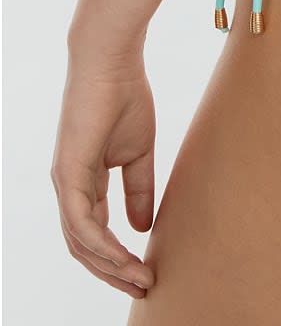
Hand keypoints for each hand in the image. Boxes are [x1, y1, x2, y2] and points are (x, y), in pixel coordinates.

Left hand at [50, 46, 156, 298]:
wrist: (112, 61)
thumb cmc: (125, 97)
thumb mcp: (138, 151)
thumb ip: (138, 189)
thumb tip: (142, 228)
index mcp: (83, 182)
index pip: (95, 232)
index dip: (118, 256)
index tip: (147, 271)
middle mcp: (68, 188)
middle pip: (84, 247)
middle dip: (113, 272)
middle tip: (144, 286)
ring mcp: (65, 182)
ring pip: (81, 242)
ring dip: (111, 266)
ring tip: (141, 278)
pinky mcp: (68, 174)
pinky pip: (81, 223)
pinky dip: (103, 245)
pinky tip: (126, 256)